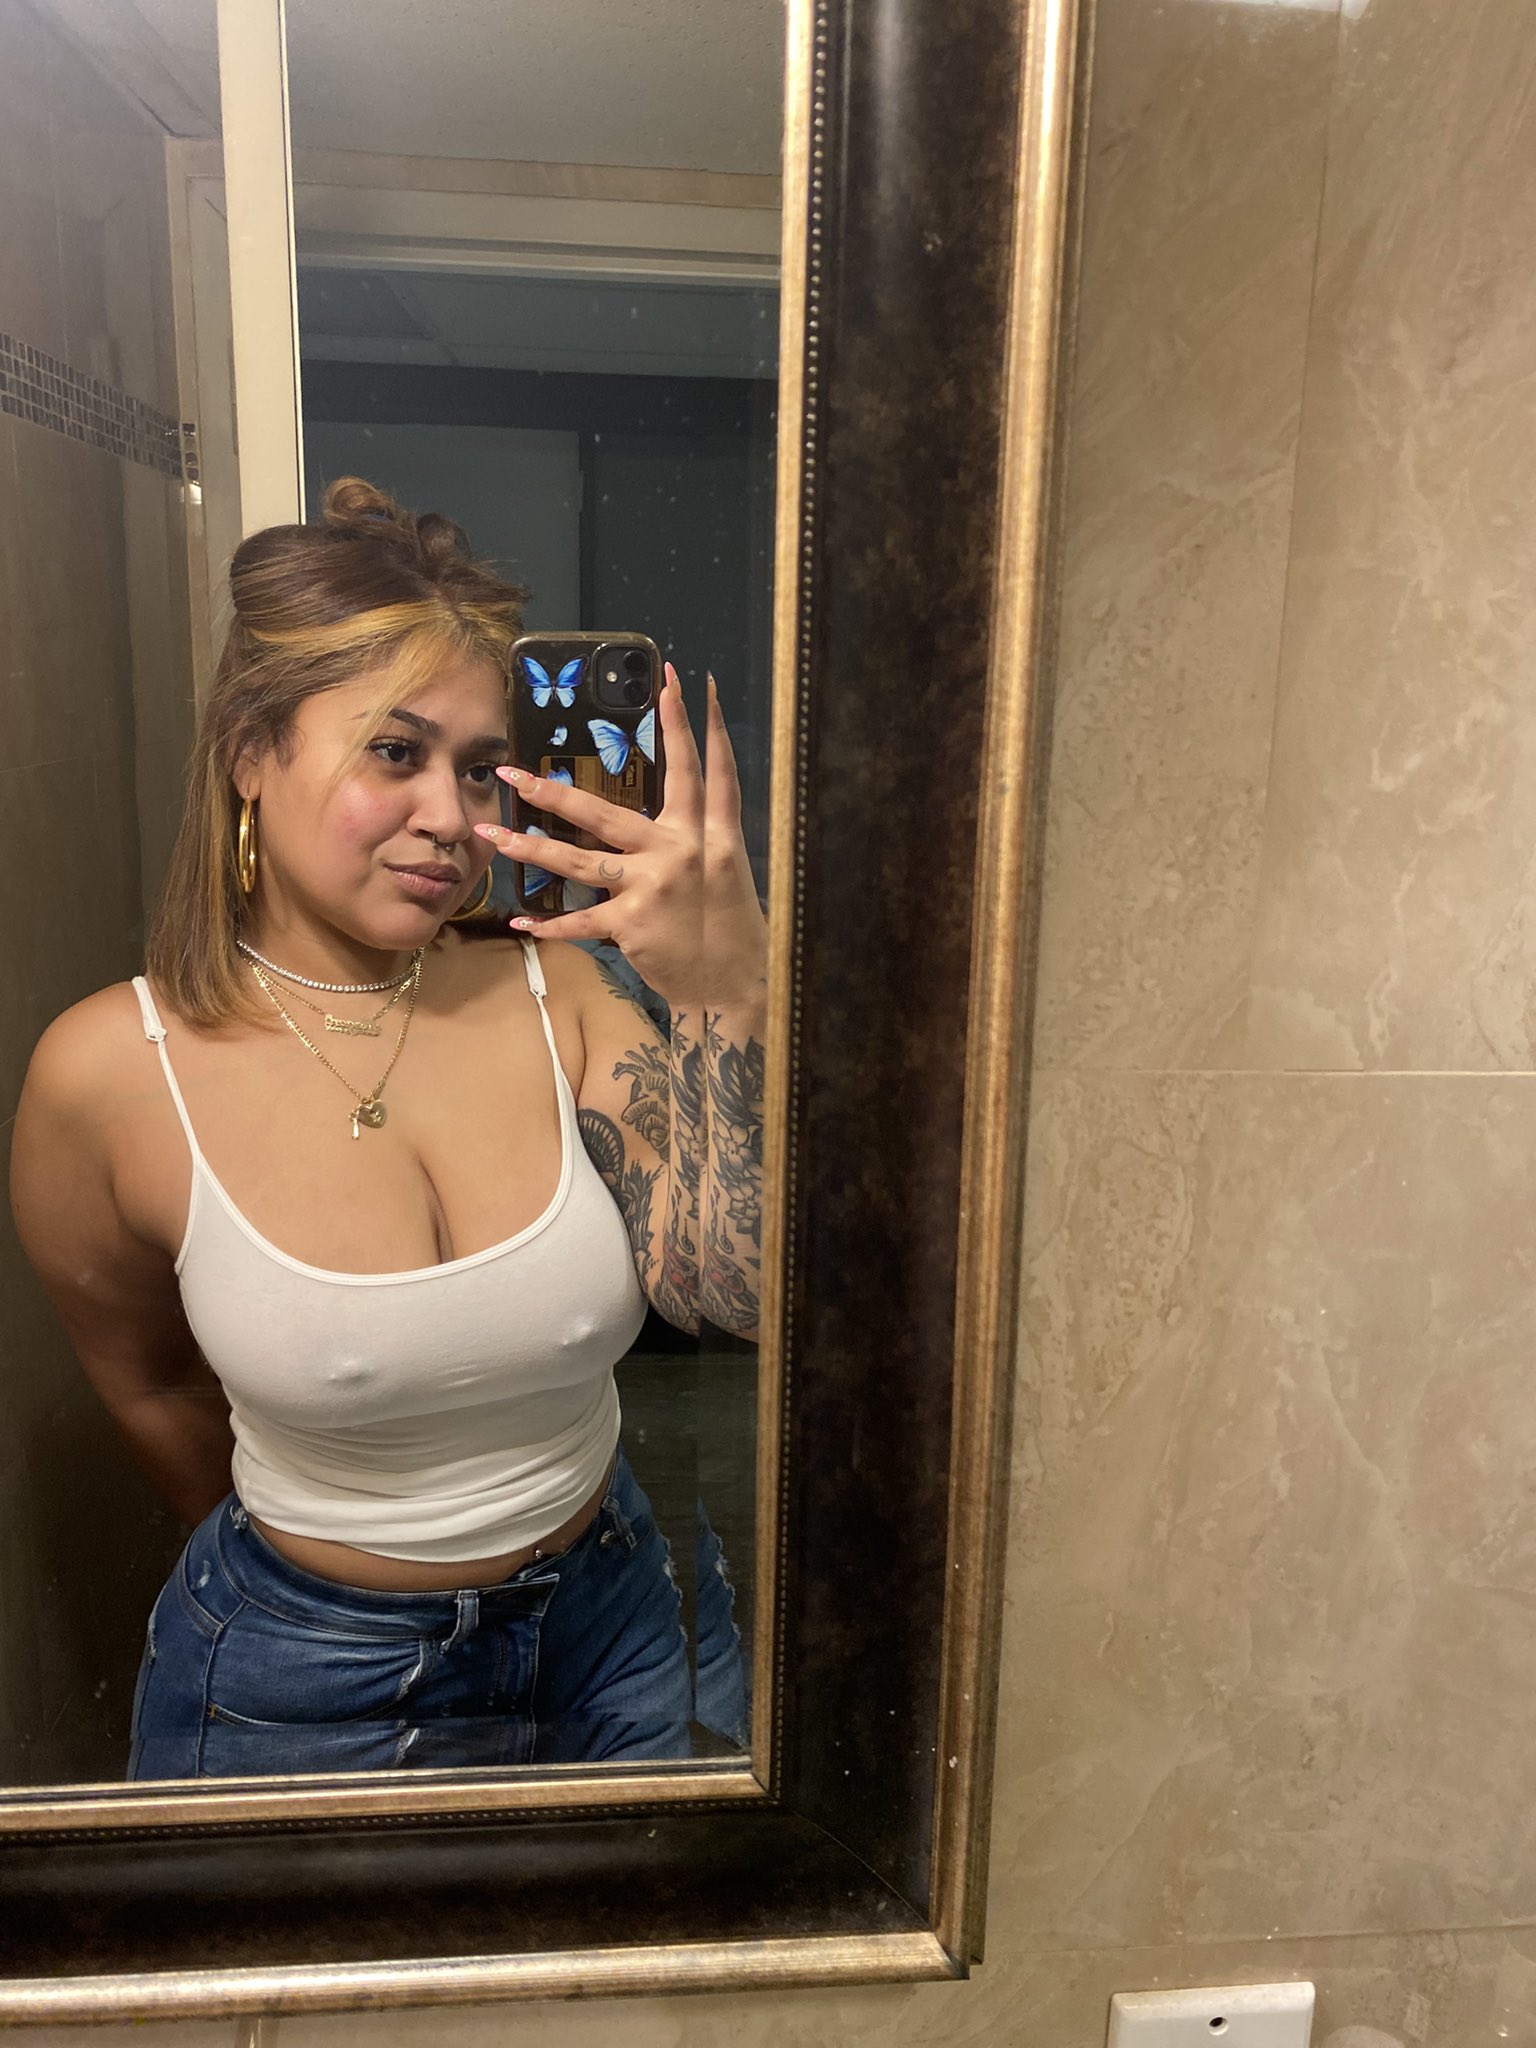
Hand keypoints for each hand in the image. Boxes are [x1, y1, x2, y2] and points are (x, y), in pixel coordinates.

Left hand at [478, 663, 765, 1008]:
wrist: (732, 984)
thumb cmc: (730, 925)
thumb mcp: (728, 867)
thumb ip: (700, 833)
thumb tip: (671, 807)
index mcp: (713, 833)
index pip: (704, 768)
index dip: (691, 722)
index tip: (675, 681)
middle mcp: (681, 851)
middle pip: (609, 811)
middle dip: (558, 788)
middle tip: (516, 768)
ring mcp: (653, 886)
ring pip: (578, 860)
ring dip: (531, 847)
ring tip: (493, 834)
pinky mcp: (633, 924)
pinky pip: (581, 922)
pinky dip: (550, 925)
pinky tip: (520, 922)